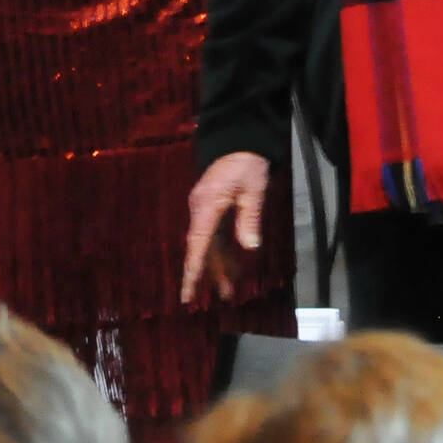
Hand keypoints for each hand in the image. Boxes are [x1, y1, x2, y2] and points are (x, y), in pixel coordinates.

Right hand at [182, 151, 269, 303]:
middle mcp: (200, 209)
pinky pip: (214, 236)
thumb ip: (250, 217)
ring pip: (208, 244)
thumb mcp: (254, 188)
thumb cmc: (247, 163)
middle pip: (200, 247)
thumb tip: (250, 247)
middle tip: (199, 302)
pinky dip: (222, 252)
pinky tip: (233, 269)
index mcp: (207, 204)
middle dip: (204, 274)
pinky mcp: (211, 209)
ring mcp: (204, 209)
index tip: (188, 288)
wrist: (239, 140)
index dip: (193, 266)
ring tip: (228, 292)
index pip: (198, 241)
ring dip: (218, 266)